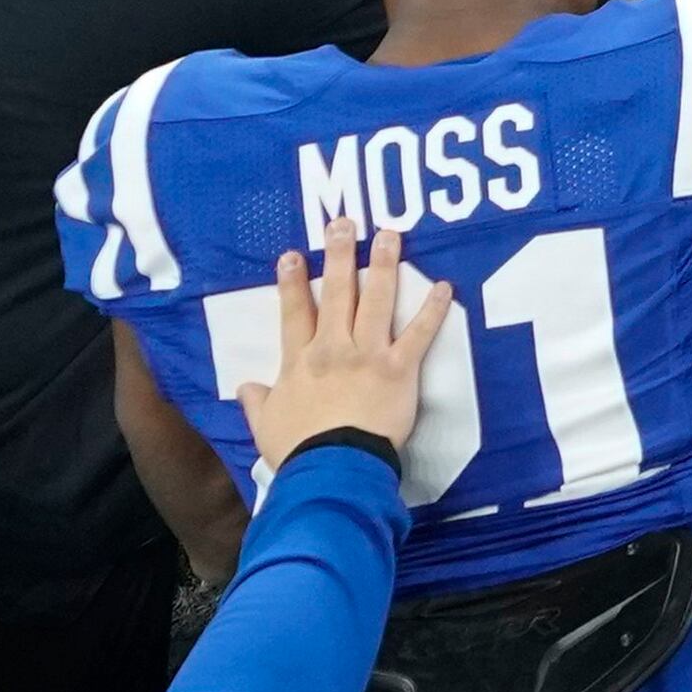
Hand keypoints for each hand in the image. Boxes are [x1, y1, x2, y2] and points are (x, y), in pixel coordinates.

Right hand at [231, 219, 454, 476]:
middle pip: (337, 293)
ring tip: (390, 235)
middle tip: (344, 224)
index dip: (292, 282)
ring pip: (376, 300)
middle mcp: (333, 348)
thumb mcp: (266, 425)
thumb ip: (257, 402)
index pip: (294, 313)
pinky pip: (419, 334)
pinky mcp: (398, 369)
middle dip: (339, 255)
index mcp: (300, 361)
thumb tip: (246, 387)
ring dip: (384, 265)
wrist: (331, 468)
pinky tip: (445, 287)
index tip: (292, 255)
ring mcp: (368, 355)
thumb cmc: (299, 449)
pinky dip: (433, 310)